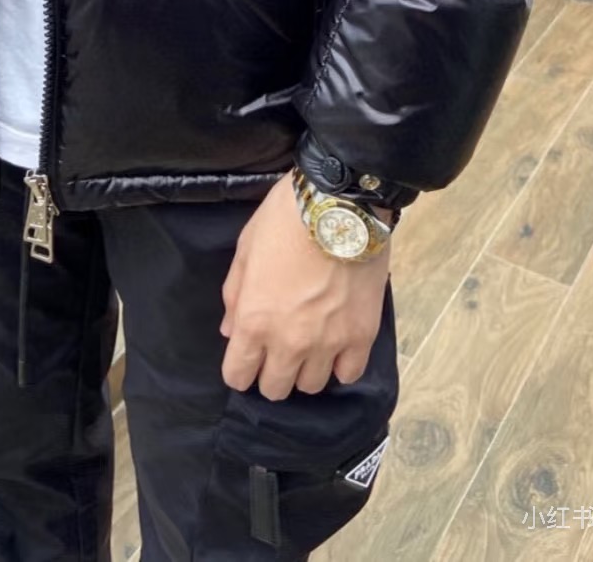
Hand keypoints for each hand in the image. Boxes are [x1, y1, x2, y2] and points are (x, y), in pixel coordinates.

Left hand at [219, 172, 390, 400]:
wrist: (339, 204)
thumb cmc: (285, 220)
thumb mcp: (246, 249)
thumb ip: (235, 295)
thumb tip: (231, 331)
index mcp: (255, 321)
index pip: (238, 375)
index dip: (239, 369)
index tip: (246, 358)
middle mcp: (289, 342)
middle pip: (275, 388)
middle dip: (270, 373)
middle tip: (277, 350)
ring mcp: (328, 342)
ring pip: (311, 386)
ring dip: (305, 369)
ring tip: (309, 346)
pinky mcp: (361, 335)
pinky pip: (349, 374)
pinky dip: (341, 365)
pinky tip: (337, 347)